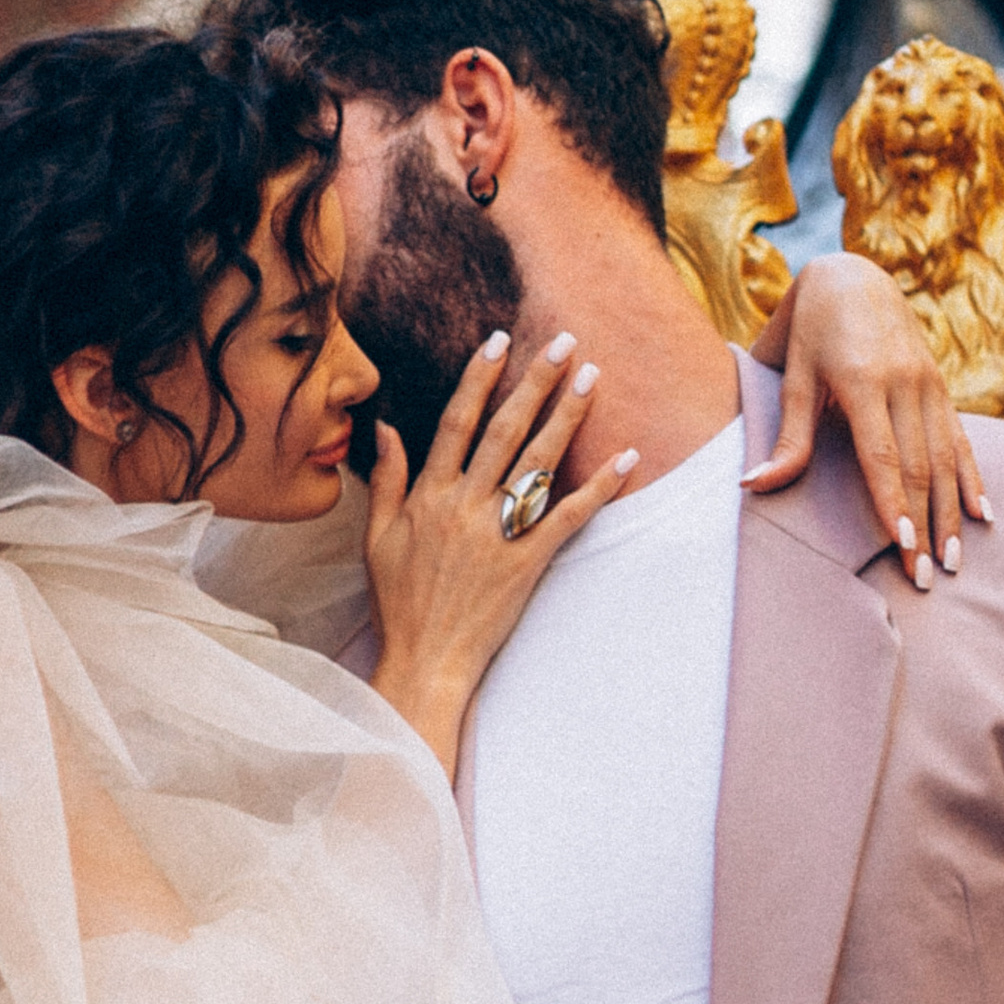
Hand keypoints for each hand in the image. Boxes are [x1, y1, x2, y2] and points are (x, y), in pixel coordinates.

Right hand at [364, 330, 636, 775]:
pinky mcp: (527, 565)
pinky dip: (599, 489)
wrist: (424, 663)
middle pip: (504, 430)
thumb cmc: (399, 605)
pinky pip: (568, 518)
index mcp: (428, 497)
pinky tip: (625, 460)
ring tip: (591, 377)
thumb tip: (386, 428)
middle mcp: (464, 508)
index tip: (499, 340)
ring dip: (567, 417)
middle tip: (563, 340)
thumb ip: (387, 481)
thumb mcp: (377, 539)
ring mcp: (497, 536)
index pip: (456, 423)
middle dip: (534, 381)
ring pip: (537, 464)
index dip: (479, 378)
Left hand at [748, 253, 989, 589]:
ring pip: (946, 459)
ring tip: (954, 561)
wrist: (853, 277)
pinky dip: (972, 479)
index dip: (894, 505)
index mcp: (863, 382)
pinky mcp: (941, 386)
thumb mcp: (793, 376)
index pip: (884, 457)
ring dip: (952, 514)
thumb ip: (786, 437)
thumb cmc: (811, 331)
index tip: (904, 547)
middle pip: (920, 467)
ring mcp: (929, 384)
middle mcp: (904, 383)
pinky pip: (960, 439)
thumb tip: (753, 486)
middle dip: (926, 526)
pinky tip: (982, 515)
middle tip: (928, 577)